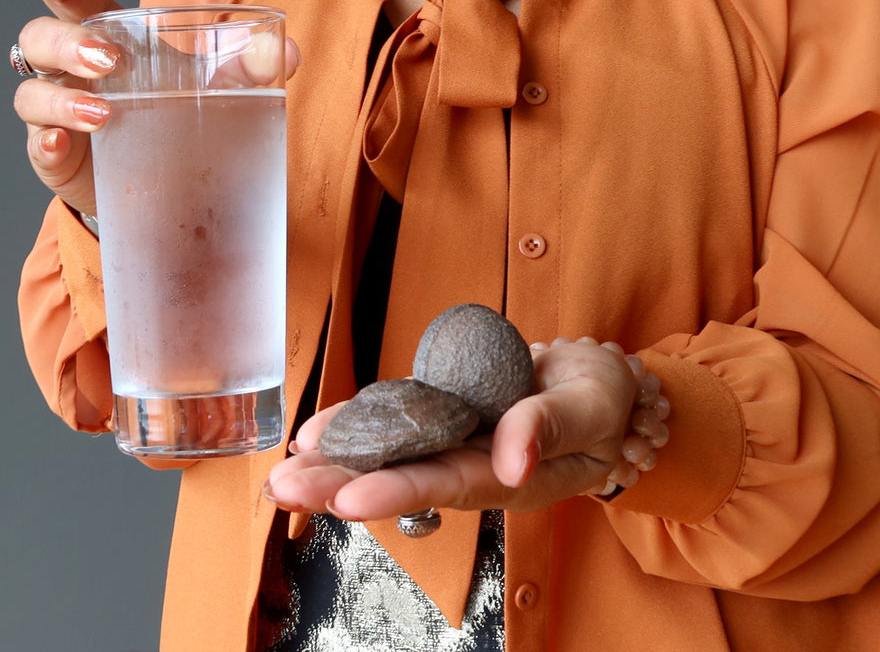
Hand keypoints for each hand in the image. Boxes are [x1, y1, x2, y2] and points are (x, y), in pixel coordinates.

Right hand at [14, 0, 301, 216]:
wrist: (168, 187)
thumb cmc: (179, 119)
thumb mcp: (214, 89)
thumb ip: (249, 68)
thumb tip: (286, 53)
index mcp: (105, 39)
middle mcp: (69, 72)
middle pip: (38, 38)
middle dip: (65, 42)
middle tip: (106, 59)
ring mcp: (58, 117)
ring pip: (31, 93)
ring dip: (60, 98)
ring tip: (102, 112)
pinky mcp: (58, 162)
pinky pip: (38, 149)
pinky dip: (46, 144)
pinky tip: (61, 144)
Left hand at [264, 338, 636, 519]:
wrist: (591, 383)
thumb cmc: (601, 401)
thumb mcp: (593, 409)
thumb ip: (551, 428)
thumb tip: (510, 460)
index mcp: (509, 478)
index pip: (447, 486)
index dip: (397, 491)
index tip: (348, 499)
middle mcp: (470, 464)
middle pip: (400, 478)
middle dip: (339, 485)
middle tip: (285, 491)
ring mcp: (450, 438)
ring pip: (387, 453)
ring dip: (333, 462)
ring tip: (282, 471)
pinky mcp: (439, 412)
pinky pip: (392, 418)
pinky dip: (353, 422)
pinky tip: (313, 433)